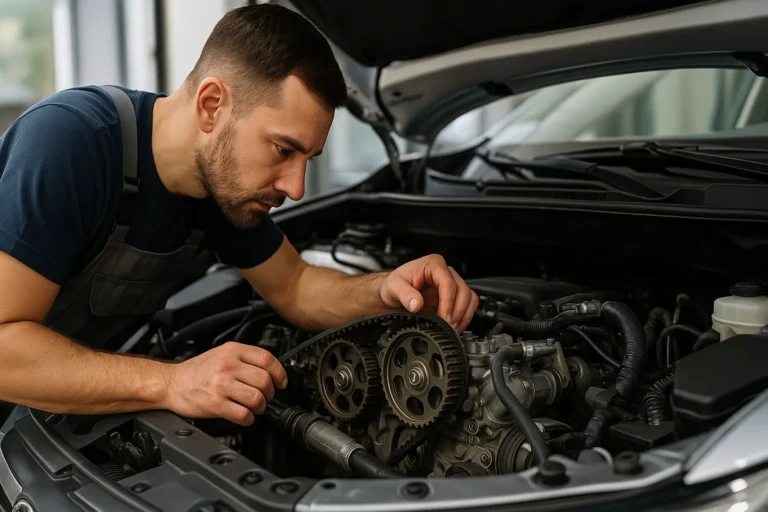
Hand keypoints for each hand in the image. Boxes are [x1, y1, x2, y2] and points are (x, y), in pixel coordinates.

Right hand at [164, 342, 286, 425]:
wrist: (171, 383)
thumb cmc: (196, 371)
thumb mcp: (222, 353)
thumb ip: (244, 358)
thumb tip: (270, 371)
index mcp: (232, 351)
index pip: (267, 359)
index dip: (279, 373)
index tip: (281, 382)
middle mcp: (227, 365)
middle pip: (264, 380)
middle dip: (270, 393)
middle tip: (266, 398)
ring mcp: (221, 385)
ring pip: (256, 398)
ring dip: (260, 407)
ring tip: (255, 408)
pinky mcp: (215, 404)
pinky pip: (243, 414)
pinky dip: (248, 419)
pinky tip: (245, 417)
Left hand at [379, 254, 477, 331]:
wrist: (393, 293)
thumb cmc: (394, 285)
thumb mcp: (393, 288)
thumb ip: (404, 294)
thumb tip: (417, 304)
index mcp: (433, 264)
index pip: (448, 283)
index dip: (448, 302)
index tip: (444, 318)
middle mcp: (445, 272)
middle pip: (463, 290)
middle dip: (457, 311)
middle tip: (448, 327)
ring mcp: (452, 283)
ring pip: (469, 297)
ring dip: (463, 315)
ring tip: (451, 329)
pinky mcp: (454, 296)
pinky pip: (468, 305)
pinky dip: (464, 317)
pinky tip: (453, 326)